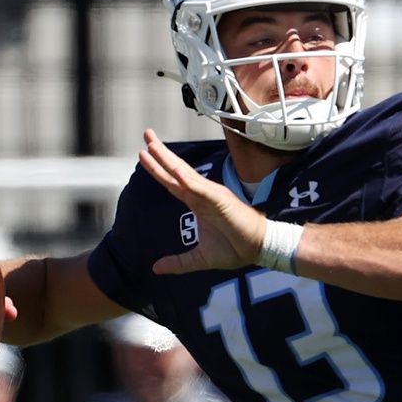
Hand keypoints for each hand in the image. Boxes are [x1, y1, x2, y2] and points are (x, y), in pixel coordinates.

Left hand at [138, 132, 267, 275]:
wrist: (258, 250)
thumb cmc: (234, 249)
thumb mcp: (199, 259)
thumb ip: (178, 262)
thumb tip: (156, 268)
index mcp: (197, 203)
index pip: (172, 183)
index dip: (157, 169)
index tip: (143, 154)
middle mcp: (202, 194)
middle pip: (176, 171)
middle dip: (160, 153)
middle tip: (146, 134)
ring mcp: (211, 194)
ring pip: (184, 174)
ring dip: (168, 159)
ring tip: (152, 145)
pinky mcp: (221, 200)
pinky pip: (200, 188)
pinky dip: (187, 179)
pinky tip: (174, 170)